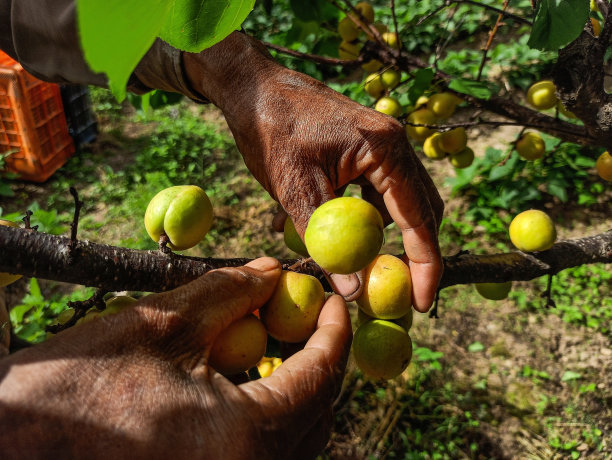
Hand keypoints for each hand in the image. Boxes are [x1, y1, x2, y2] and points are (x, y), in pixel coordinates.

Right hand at [0, 258, 351, 458]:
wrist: (10, 446)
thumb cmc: (79, 386)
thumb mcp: (162, 324)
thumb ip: (229, 292)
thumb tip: (272, 272)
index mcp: (246, 440)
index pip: (320, 379)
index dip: (333, 331)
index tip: (331, 298)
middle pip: (314, 414)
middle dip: (318, 358)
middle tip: (304, 315)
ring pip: (291, 436)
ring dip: (293, 384)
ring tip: (273, 339)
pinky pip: (259, 449)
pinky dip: (264, 409)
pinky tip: (242, 375)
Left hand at [184, 33, 442, 310]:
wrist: (254, 88)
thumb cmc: (271, 131)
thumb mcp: (295, 191)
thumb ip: (326, 241)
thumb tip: (352, 292)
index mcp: (386, 149)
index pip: (418, 217)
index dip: (425, 264)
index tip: (422, 301)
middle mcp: (394, 144)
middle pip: (421, 210)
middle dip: (413, 254)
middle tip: (400, 293)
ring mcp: (382, 144)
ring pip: (399, 202)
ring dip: (385, 236)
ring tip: (360, 265)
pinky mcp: (367, 149)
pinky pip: (377, 191)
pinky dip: (365, 217)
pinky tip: (336, 230)